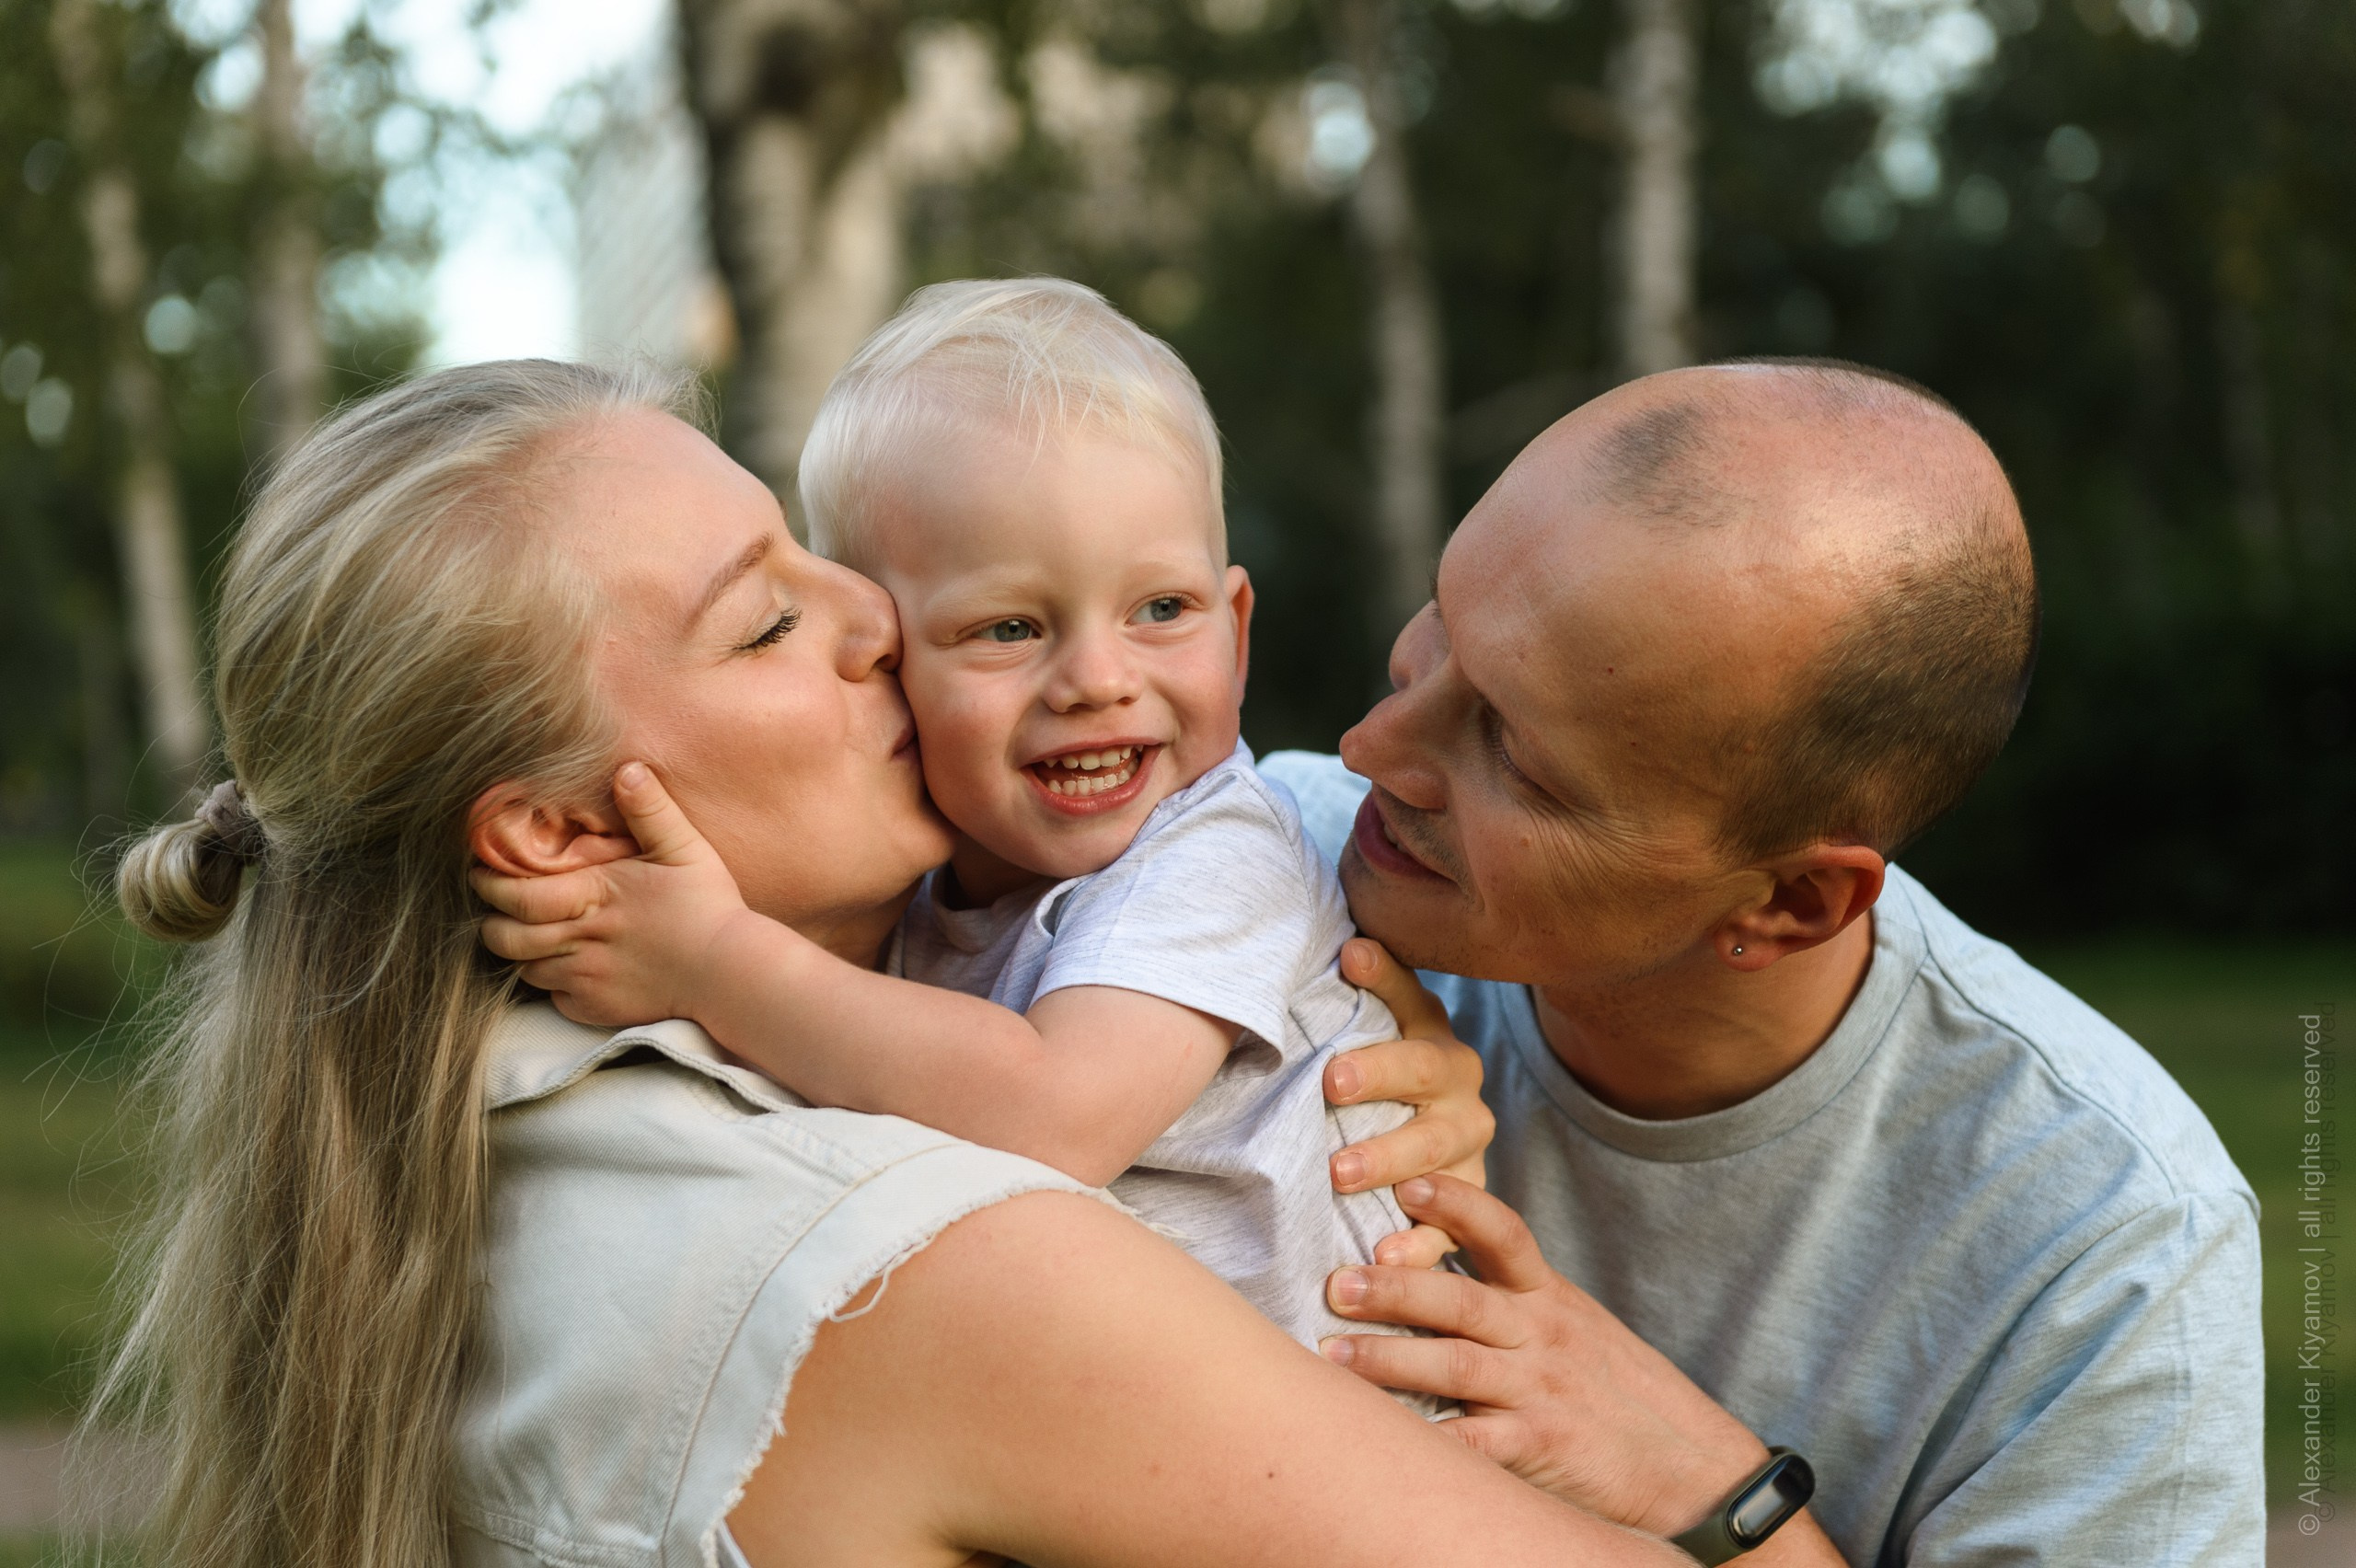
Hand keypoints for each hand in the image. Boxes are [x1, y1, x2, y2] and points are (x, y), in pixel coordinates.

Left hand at [473, 762, 764, 1028]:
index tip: (481, 873)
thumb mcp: (685, 849)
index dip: (491, 885)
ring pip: (524, 968)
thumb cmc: (709, 909)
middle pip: (505, 938)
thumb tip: (627, 768)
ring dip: (519, 953)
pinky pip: (552, 996)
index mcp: (595, 895)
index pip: (518, 895)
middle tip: (495, 908)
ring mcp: (584, 978)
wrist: (731, 974)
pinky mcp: (594, 1008)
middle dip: (491, 922)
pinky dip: (551, 982)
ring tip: (527, 935)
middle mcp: (580, 939)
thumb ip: (651, 810)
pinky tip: (568, 966)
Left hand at [1319, 1174, 1770, 1540]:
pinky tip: (1385, 1440)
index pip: (1505, 1234)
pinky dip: (1431, 1441)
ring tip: (1333, 1358)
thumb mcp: (1576, 1329)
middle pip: (1461, 1300)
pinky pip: (1476, 1443)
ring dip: (1389, 1360)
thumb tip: (1428, 1275)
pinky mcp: (1542, 1448)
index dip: (1457, 1205)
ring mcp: (1542, 1391)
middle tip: (1335, 1282)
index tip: (1409, 1184)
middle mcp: (1543, 1336)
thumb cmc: (1621, 1394)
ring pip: (1455, 1366)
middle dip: (1394, 1289)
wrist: (1697, 1468)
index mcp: (1549, 1299)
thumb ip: (1513, 1302)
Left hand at [1324, 938, 1492, 1268]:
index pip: (1411, 1000)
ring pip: (1435, 1153)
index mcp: (1432, 1039)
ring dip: (1388, 1161)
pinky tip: (1381, 1254)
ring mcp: (1467, 1152)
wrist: (1415, 1156)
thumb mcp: (1365, 1037)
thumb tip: (1347, 943)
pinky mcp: (1466, 1210)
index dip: (1382, 978)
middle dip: (1378, 1077)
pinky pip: (1446, 1232)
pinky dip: (1415, 1245)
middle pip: (1424, 1076)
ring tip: (1338, 1174)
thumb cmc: (1369, 1086)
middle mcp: (1459, 1090)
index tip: (1349, 957)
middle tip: (1328, 1085)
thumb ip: (1357, 996)